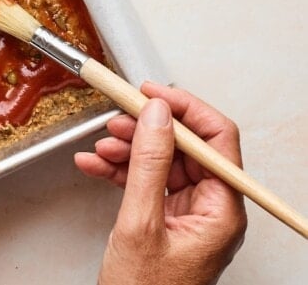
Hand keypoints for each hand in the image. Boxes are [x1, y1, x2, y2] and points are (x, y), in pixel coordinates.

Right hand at [75, 82, 246, 284]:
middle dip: (147, 130)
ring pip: (161, 163)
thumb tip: (157, 116)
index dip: (184, 110)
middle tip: (118, 117)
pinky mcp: (165, 219)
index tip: (151, 93)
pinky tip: (95, 165)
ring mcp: (188, 214)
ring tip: (101, 146)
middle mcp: (211, 208)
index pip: (216, 139)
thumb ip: (149, 164)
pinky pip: (145, 183)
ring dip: (128, 150)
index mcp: (222, 210)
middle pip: (184, 148)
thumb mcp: (140, 223)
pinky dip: (119, 171)